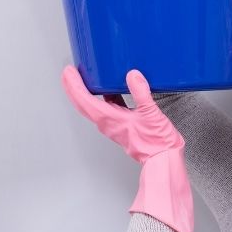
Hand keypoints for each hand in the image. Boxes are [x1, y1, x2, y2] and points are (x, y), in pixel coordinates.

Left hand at [62, 66, 193, 231]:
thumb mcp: (150, 113)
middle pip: (83, 103)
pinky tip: (110, 89)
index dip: (73, 84)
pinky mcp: (121, 125)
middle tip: (69, 72)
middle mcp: (106, 123)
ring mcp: (112, 125)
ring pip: (92, 106)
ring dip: (85, 92)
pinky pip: (106, 108)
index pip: (83, 100)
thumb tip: (133, 75)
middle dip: (74, 87)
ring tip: (85, 78)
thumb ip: (141, 93)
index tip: (68, 72)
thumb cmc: (156, 142)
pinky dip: (103, 97)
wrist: (162, 159)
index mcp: (109, 118)